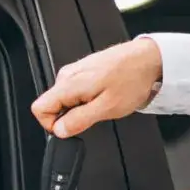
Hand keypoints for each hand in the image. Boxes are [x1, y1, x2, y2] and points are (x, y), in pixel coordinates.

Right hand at [30, 38, 162, 138]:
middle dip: (69, 116)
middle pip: (51, 105)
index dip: (52, 124)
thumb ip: (79, 120)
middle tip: (94, 113)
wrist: (150, 58)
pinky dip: (86, 99)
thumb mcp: (107, 108)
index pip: (39, 108)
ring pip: (64, 99)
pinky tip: (104, 95)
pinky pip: (74, 92)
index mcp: (69, 84)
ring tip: (103, 102)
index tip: (71, 128)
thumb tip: (60, 130)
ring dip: (79, 107)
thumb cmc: (133, 78)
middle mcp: (67, 75)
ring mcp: (75, 71)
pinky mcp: (84, 70)